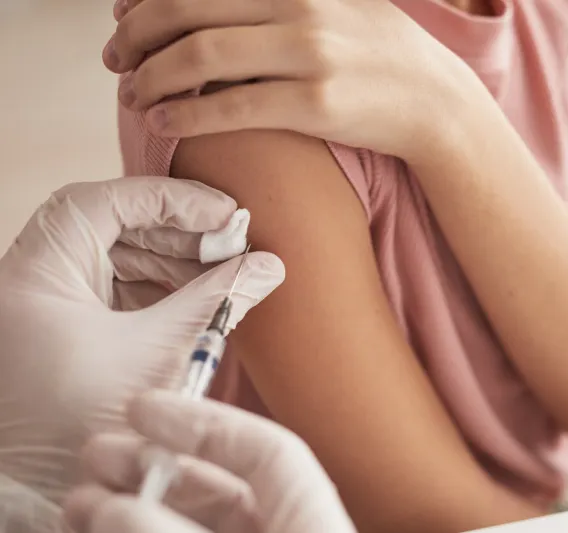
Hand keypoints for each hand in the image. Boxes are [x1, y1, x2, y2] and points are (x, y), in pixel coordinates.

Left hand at [0, 177, 283, 505]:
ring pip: (113, 257)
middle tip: (232, 242)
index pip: (101, 203)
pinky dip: (156, 288)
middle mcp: (31, 283)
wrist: (41, 494)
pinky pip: (112, 289)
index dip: (168, 199)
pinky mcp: (64, 329)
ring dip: (171, 260)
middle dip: (177, 232)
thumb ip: (218, 301)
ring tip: (222, 271)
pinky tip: (195, 296)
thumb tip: (268, 267)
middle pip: (110, 226)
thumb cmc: (82, 428)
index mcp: (36, 277)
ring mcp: (45, 306)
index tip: (222, 212)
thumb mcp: (161, 353)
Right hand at [63, 390, 356, 532]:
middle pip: (220, 484)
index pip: (269, 449)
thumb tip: (116, 507)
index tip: (144, 406)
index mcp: (314, 516)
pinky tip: (101, 527)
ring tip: (80, 502)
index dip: (206, 420)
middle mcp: (286, 527)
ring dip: (135, 505)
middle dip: (153, 465)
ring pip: (193, 519)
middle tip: (98, 453)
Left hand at [103, 0, 475, 159]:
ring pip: (200, 54)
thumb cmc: (378, 54)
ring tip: (131, 96)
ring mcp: (309, 53)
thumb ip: (277, 0)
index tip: (121, 18)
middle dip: (135, 34)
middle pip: (185, 8)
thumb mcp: (333, 3)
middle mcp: (297, 5)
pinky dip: (185, 113)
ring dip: (150, 76)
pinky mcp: (315, 104)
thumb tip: (216, 9)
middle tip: (115, 60)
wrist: (433, 101)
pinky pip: (231, 106)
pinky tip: (161, 121)